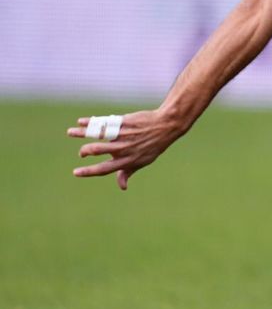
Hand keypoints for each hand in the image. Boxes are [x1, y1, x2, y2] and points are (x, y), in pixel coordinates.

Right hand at [67, 108, 185, 189]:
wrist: (165, 126)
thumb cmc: (152, 146)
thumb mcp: (143, 161)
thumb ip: (128, 172)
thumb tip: (122, 187)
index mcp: (127, 160)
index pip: (104, 169)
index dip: (89, 172)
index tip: (75, 172)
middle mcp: (123, 148)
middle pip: (97, 150)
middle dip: (85, 151)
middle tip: (82, 153)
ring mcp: (123, 134)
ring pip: (98, 134)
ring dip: (81, 133)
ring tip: (69, 132)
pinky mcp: (124, 122)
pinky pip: (104, 122)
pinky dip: (90, 121)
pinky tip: (80, 122)